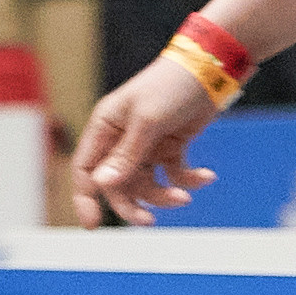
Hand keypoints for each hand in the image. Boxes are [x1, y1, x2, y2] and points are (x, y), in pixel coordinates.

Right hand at [70, 50, 222, 226]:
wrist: (210, 68)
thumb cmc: (170, 86)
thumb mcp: (147, 122)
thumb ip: (125, 156)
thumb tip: (101, 185)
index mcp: (105, 127)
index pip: (85, 170)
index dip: (85, 198)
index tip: (92, 226)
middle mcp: (122, 139)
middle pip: (117, 185)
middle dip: (133, 205)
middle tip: (148, 220)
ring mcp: (147, 144)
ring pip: (147, 184)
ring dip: (165, 195)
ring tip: (184, 196)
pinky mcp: (171, 146)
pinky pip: (174, 174)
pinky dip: (189, 179)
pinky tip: (207, 176)